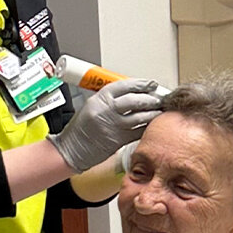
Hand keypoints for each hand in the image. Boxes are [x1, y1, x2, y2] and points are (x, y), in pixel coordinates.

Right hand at [47, 79, 162, 171]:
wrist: (72, 149)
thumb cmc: (82, 128)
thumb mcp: (92, 106)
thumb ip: (111, 100)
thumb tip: (134, 94)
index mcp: (99, 98)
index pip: (124, 86)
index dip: (141, 84)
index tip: (151, 84)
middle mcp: (106, 110)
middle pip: (134, 100)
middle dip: (150, 99)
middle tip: (160, 98)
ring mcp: (112, 125)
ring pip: (139, 117)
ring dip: (152, 114)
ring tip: (159, 111)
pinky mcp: (117, 140)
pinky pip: (138, 132)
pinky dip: (146, 128)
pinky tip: (152, 125)